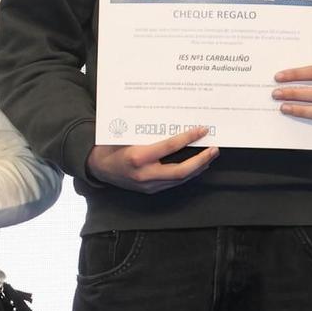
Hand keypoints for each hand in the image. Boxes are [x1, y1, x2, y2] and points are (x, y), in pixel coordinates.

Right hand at [87, 130, 217, 193]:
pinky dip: (187, 174)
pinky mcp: (150, 190)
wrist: (98, 168)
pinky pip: (173, 183)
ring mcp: (148, 185)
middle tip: (213, 149)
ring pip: (180, 179)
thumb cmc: (111, 146)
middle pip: (181, 171)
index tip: (202, 130)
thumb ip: (147, 131)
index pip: (170, 147)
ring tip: (209, 157)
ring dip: (197, 168)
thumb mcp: (126, 134)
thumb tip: (173, 120)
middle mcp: (145, 174)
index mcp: (138, 157)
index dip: (188, 138)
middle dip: (201, 161)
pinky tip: (195, 166)